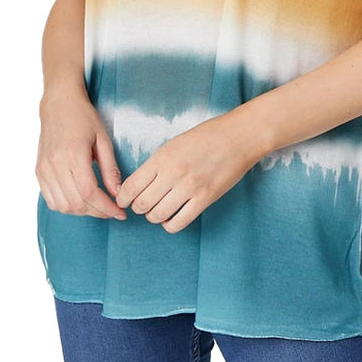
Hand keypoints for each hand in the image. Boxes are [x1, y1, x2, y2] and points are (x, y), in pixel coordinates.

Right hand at [36, 86, 126, 219]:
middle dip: (97, 212)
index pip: (89, 193)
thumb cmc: (84, 118)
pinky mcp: (39, 171)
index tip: (120, 213)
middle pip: (77, 203)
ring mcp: (44, 169)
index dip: (106, 207)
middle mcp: (55, 164)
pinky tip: (80, 201)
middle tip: (112, 210)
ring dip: (82, 211)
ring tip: (97, 206)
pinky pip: (51, 200)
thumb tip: (118, 194)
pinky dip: (67, 206)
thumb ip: (110, 169)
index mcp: (73, 155)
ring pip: (63, 205)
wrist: (59, 104)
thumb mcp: (103, 140)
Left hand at [114, 113, 263, 232]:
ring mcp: (189, 188)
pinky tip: (171, 218)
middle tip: (141, 206)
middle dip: (137, 208)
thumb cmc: (206, 137)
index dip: (123, 198)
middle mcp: (173, 173)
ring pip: (158, 215)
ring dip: (153, 217)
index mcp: (162, 157)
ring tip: (157, 211)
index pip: (131, 186)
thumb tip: (140, 184)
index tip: (123, 201)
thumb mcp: (173, 144)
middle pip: (142, 204)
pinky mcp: (205, 199)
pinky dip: (170, 225)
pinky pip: (179, 222)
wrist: (238, 137)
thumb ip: (157, 164)